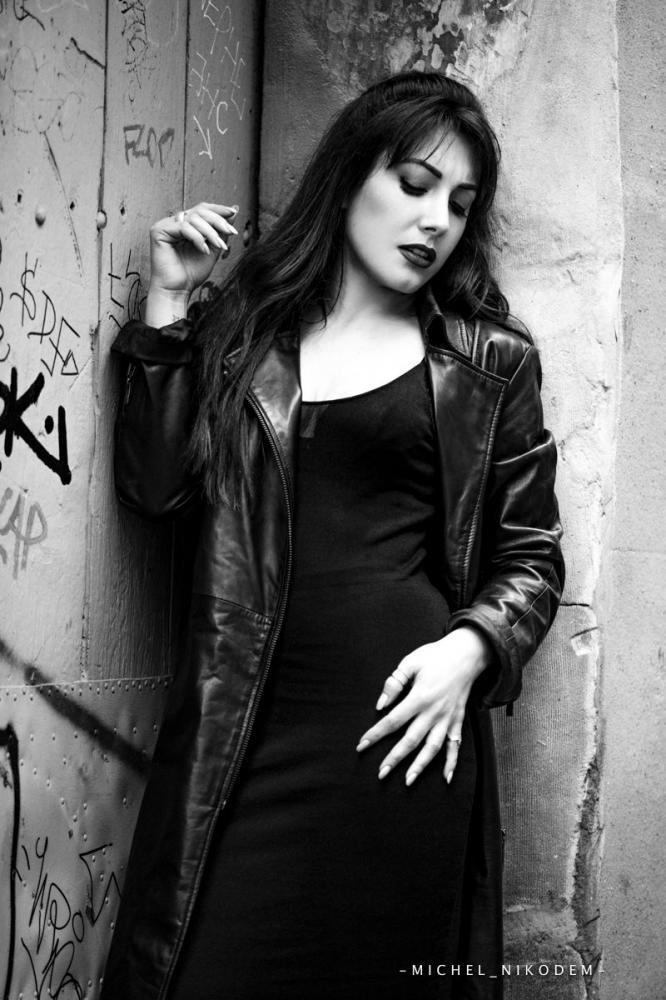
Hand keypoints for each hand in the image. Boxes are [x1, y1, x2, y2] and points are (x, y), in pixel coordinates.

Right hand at [149, 202, 238, 295]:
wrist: (177, 290)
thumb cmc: (192, 273)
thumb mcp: (213, 248)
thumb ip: (221, 230)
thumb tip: (235, 209)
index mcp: (185, 224)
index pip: (202, 210)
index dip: (218, 209)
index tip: (233, 213)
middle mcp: (174, 222)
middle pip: (199, 211)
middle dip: (217, 221)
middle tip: (230, 232)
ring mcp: (165, 225)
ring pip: (193, 218)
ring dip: (210, 232)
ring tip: (219, 246)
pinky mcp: (158, 231)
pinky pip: (183, 227)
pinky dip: (197, 238)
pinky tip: (204, 250)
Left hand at [355, 627, 492, 785]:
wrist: (467, 654)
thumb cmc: (436, 656)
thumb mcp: (411, 662)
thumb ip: (394, 683)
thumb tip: (380, 704)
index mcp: (419, 697)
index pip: (392, 721)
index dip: (375, 734)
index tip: (362, 745)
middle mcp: (434, 712)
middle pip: (410, 740)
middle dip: (394, 758)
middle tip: (380, 773)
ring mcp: (447, 719)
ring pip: (432, 748)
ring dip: (420, 766)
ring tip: (408, 781)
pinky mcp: (457, 721)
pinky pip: (455, 745)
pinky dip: (451, 763)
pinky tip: (446, 778)